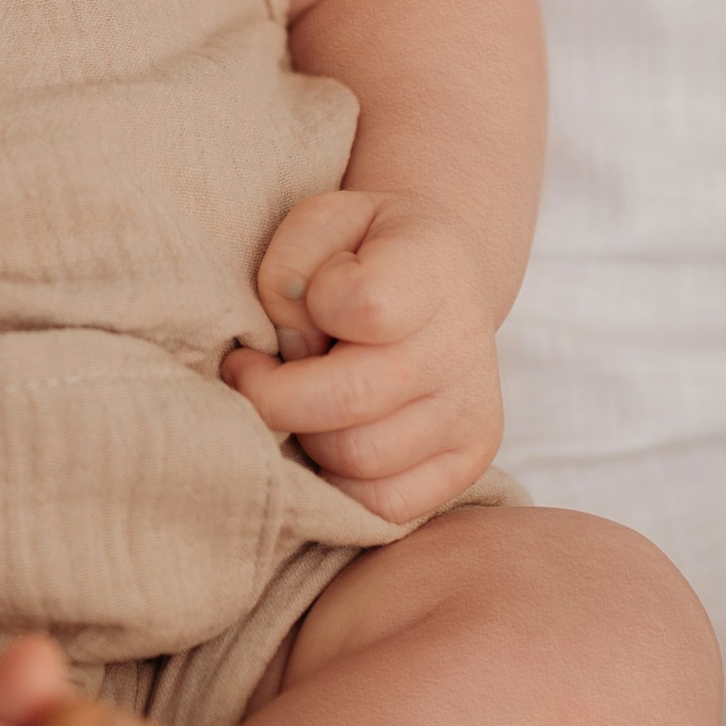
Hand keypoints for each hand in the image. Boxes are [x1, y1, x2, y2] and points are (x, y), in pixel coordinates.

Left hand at [226, 188, 503, 520]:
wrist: (439, 275)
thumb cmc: (361, 251)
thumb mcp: (319, 219)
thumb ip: (291, 265)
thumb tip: (292, 345)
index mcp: (430, 270)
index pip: (363, 305)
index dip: (305, 308)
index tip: (291, 306)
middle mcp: (462, 347)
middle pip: (349, 400)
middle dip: (274, 394)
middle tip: (254, 370)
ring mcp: (472, 411)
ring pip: (358, 459)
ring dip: (306, 435)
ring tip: (302, 399)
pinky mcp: (468, 461)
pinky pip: (386, 506)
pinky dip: (339, 483)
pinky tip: (327, 437)